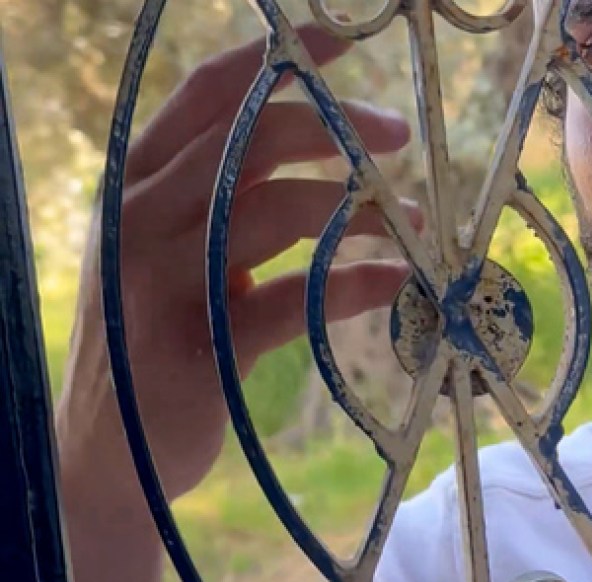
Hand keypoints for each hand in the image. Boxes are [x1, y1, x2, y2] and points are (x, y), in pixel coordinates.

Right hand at [56, 23, 418, 506]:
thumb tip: (328, 162)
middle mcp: (139, 219)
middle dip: (337, 128)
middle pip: (252, 139)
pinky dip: (358, 283)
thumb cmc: (161, 346)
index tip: (339, 40)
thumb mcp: (181, 258)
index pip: (204, 96)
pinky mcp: (199, 347)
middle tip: (397, 138)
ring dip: (359, 209)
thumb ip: (225, 204)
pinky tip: (398, 281)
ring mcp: (162, 282)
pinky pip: (296, 298)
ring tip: (412, 223)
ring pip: (278, 208)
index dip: (274, 59)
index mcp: (135, 186)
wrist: (112, 462)